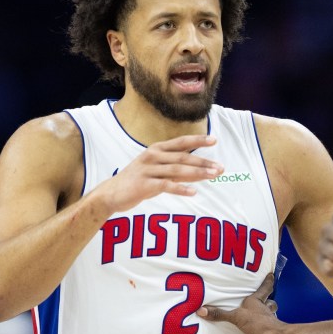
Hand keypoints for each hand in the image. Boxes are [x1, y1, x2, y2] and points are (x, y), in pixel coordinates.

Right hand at [94, 134, 222, 213]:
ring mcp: (147, 170)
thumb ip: (176, 169)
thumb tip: (200, 170)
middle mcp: (152, 156)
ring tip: (212, 176)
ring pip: (177, 170)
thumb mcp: (157, 171)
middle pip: (182, 157)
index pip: (180, 143)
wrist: (112, 193)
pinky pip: (165, 185)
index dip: (197, 140)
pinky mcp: (144, 185)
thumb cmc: (137, 181)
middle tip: (220, 168)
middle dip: (203, 162)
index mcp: (156, 150)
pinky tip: (193, 192)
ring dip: (197, 173)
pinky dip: (180, 189)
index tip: (214, 140)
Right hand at [199, 273, 278, 333]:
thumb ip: (219, 314)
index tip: (271, 274)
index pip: (264, 288)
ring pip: (264, 322)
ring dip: (259, 323)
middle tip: (261, 301)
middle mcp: (262, 313)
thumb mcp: (236, 316)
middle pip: (268, 304)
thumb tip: (200, 310)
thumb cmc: (258, 323)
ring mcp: (264, 327)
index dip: (267, 281)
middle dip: (267, 302)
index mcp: (257, 303)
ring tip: (248, 324)